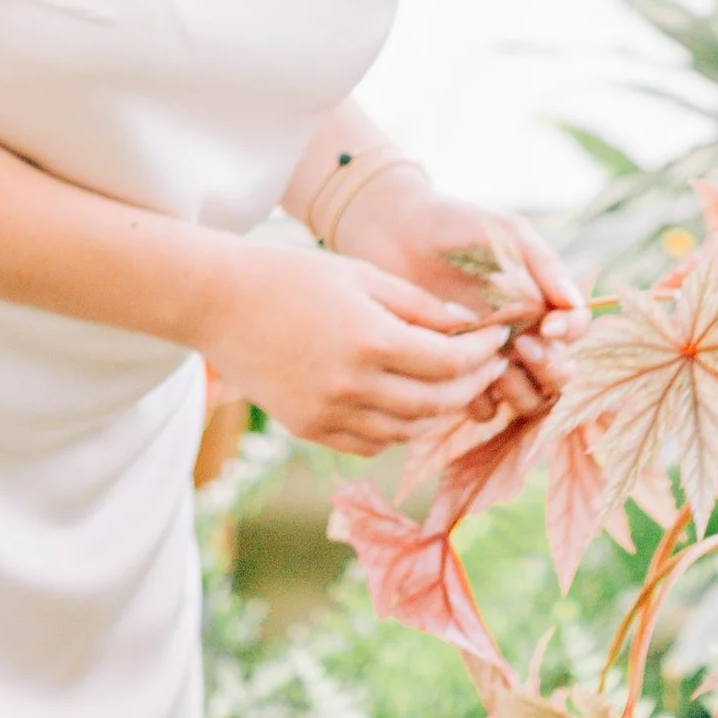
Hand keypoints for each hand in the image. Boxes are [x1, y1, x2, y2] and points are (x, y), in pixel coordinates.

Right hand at [199, 237, 511, 458]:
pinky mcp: (308, 429)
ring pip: (406, 431)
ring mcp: (328, 414)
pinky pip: (370, 443)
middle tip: (488, 368)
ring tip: (454, 388)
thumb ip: (419, 305)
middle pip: (436, 404)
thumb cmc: (293, 275)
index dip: (483, 355)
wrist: (219, 303)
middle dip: (472, 387)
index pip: (450, 363)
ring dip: (438, 413)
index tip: (499, 340)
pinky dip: (397, 429)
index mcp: (371, 339)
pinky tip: (407, 405)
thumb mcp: (362, 274)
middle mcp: (353, 386)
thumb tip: (468, 328)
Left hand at [334, 177, 587, 426]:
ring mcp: (491, 359)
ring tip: (495, 363)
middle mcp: (523, 335)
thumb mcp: (504, 232)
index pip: (576, 329)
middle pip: (559, 374)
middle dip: (550, 367)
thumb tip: (576, 303)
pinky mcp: (458, 377)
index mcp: (540, 301)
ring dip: (521, 389)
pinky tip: (460, 373)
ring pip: (529, 399)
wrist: (392, 235)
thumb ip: (543, 263)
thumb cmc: (453, 226)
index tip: (548, 325)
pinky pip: (484, 407)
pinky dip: (482, 399)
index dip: (570, 333)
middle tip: (521, 346)